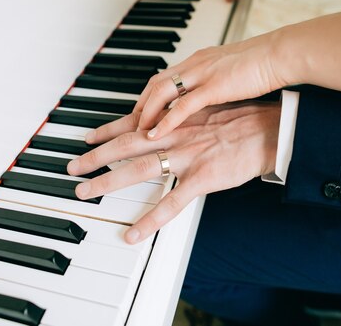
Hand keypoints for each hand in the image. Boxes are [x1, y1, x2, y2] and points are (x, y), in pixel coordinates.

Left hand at [67, 101, 280, 243]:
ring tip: (86, 192)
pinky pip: (171, 203)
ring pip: (138, 170)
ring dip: (108, 181)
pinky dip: (149, 220)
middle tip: (73, 167)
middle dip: (95, 157)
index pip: (132, 123)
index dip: (106, 131)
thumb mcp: (205, 108)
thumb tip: (164, 119)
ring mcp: (186, 156)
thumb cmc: (241, 116)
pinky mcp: (201, 178)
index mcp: (175, 119)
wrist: (268, 128)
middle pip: (125, 145)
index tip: (87, 138)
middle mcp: (174, 135)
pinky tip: (133, 233)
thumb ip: (181, 116)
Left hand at [133, 31, 288, 139]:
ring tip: (139, 131)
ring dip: (147, 113)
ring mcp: (203, 74)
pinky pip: (182, 105)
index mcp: (200, 59)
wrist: (281, 54)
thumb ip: (217, 80)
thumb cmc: (264, 64)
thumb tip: (214, 93)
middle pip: (156, 83)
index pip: (165, 76)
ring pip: (162, 92)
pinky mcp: (214, 86)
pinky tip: (155, 133)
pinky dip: (166, 120)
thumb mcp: (232, 71)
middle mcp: (196, 64)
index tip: (142, 112)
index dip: (150, 96)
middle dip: (141, 105)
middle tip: (131, 125)